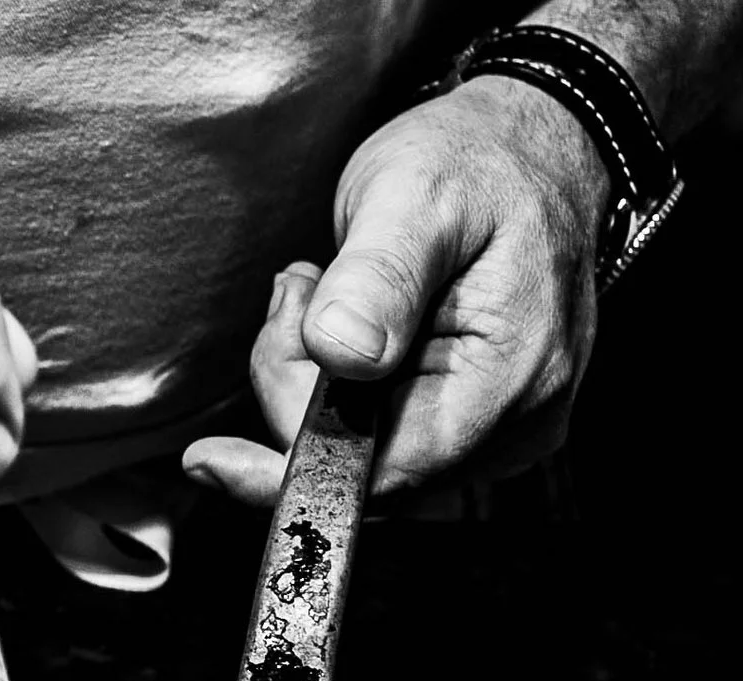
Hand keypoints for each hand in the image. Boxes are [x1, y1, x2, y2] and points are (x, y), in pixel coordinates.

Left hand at [182, 76, 608, 505]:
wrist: (533, 148)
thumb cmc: (479, 160)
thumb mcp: (416, 192)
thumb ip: (379, 275)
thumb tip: (341, 353)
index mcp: (513, 378)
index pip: (386, 470)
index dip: (292, 467)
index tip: (209, 459)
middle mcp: (519, 425)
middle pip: (365, 464)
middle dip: (303, 388)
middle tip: (301, 289)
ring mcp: (503, 431)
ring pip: (364, 452)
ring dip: (319, 382)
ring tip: (329, 286)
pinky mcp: (476, 424)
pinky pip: (382, 435)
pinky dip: (343, 387)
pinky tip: (348, 320)